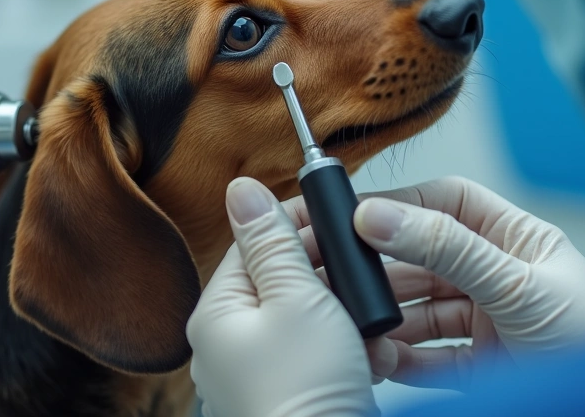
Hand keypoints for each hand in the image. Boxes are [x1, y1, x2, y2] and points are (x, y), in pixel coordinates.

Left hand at [187, 177, 383, 416]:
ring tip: (368, 329)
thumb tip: (240, 188)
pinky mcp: (288, 398)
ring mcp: (256, 376)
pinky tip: (369, 360)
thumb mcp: (297, 298)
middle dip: (329, 279)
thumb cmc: (306, 391)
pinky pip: (314, 358)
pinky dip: (344, 353)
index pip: (251, 245)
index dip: (295, 225)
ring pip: (304, 321)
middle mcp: (227, 346)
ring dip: (344, 318)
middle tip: (362, 278)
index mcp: (216, 314)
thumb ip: (271, 240)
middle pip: (280, 283)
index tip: (334, 216)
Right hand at [292, 176, 584, 389]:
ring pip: (416, 311)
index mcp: (514, 239)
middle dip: (378, 267)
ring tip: (354, 324)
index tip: (352, 213)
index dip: (398, 203)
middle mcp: (495, 276)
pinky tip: (380, 358)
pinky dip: (399, 359)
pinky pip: (426, 358)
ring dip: (384, 319)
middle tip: (334, 271)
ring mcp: (485, 322)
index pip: (444, 203)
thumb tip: (379, 215)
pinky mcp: (478, 367)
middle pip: (420, 259)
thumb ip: (447, 248)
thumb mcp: (519, 285)